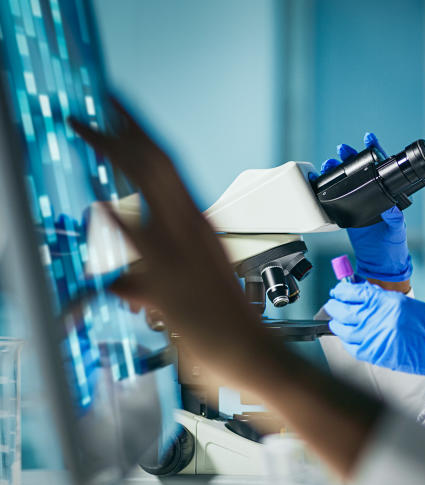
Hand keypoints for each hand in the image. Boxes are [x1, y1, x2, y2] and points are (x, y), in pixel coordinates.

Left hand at [70, 100, 384, 479]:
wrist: (251, 355)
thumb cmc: (229, 325)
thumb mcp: (190, 290)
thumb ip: (152, 278)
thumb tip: (123, 280)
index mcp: (199, 227)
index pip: (167, 170)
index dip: (142, 137)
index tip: (120, 112)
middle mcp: (192, 231)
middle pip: (156, 166)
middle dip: (124, 131)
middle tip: (100, 102)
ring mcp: (181, 251)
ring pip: (148, 188)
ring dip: (114, 153)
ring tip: (85, 126)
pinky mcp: (171, 279)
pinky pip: (139, 244)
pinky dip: (118, 220)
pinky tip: (99, 202)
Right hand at [321, 133, 412, 283]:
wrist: (380, 263)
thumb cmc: (393, 246)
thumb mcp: (397, 231)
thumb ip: (395, 220)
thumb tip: (391, 209)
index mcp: (387, 194)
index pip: (382, 168)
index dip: (376, 151)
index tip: (369, 139)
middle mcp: (372, 195)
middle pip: (360, 170)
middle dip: (351, 156)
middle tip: (343, 149)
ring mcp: (358, 203)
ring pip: (347, 181)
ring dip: (337, 169)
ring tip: (330, 163)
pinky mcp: (346, 213)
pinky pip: (336, 197)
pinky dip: (328, 187)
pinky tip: (322, 180)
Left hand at [322, 280, 424, 389]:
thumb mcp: (404, 303)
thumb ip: (380, 299)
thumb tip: (359, 294)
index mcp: (387, 302)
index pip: (353, 292)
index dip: (341, 291)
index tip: (338, 291)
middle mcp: (379, 318)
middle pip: (343, 310)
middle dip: (335, 306)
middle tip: (333, 304)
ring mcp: (376, 338)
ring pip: (342, 330)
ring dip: (337, 324)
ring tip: (337, 321)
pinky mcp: (376, 355)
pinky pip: (352, 347)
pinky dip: (347, 341)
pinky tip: (348, 336)